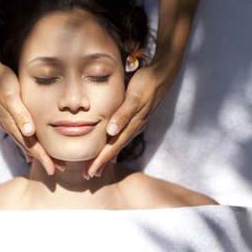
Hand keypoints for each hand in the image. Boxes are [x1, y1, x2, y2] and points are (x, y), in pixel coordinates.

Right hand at [0, 62, 55, 173]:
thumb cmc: (1, 81)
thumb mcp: (11, 95)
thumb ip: (20, 113)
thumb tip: (29, 132)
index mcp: (12, 123)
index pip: (31, 145)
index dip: (43, 157)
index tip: (54, 169)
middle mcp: (10, 126)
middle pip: (29, 148)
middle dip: (44, 159)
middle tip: (61, 168)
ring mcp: (8, 122)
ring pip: (25, 143)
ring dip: (38, 153)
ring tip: (51, 162)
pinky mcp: (9, 117)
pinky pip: (21, 135)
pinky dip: (28, 145)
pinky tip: (30, 150)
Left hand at [84, 63, 176, 177]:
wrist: (163, 76)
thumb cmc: (146, 83)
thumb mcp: (134, 97)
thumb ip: (123, 114)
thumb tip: (111, 132)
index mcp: (131, 125)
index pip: (112, 147)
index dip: (100, 160)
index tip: (89, 172)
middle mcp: (134, 128)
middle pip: (115, 149)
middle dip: (101, 163)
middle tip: (88, 175)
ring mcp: (136, 124)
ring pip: (118, 144)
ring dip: (107, 156)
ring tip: (97, 166)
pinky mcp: (136, 118)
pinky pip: (123, 136)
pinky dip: (115, 145)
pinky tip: (112, 147)